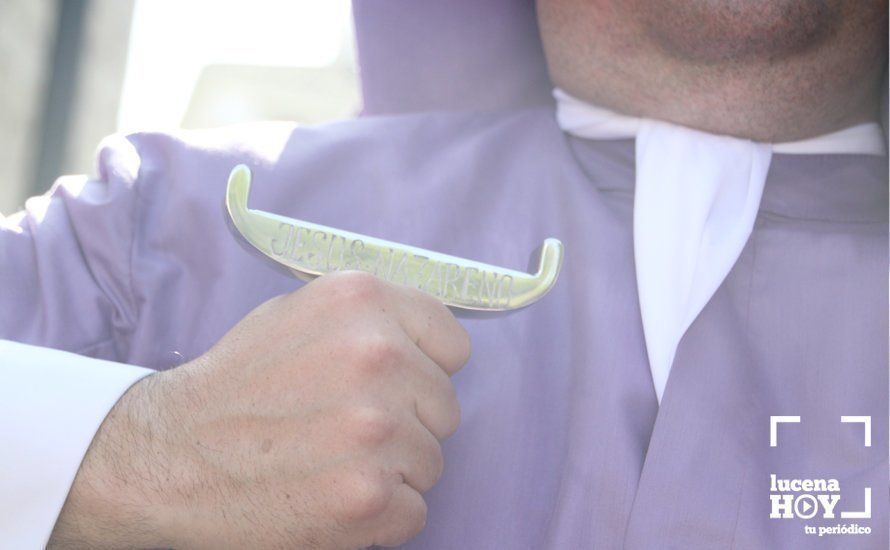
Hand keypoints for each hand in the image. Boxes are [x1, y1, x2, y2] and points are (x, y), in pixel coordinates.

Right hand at [49, 271, 470, 548]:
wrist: (167, 459)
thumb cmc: (237, 387)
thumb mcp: (296, 314)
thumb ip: (368, 318)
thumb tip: (426, 339)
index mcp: (362, 299)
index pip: (452, 344)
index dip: (424, 370)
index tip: (392, 386)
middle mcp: (376, 355)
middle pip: (445, 407)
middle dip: (406, 422)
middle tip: (344, 429)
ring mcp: (375, 429)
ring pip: (431, 461)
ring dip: (391, 470)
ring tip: (330, 462)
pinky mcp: (369, 497)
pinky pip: (414, 511)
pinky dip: (379, 516)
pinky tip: (329, 497)